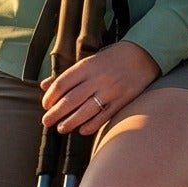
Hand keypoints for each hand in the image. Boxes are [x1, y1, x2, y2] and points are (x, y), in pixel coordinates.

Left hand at [39, 38, 160, 135]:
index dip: (51, 96)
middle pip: (71, 99)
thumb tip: (44, 86)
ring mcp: (111, 91)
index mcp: (87, 66)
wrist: (143, 55)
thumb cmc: (112, 58)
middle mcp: (98, 78)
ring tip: (60, 128)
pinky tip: (82, 131)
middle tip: (46, 122)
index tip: (45, 105)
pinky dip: (91, 125)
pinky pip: (104, 116)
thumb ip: (67, 75)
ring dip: (70, 122)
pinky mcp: (123, 101)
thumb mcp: (89, 61)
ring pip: (86, 111)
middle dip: (56, 113)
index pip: (62, 83)